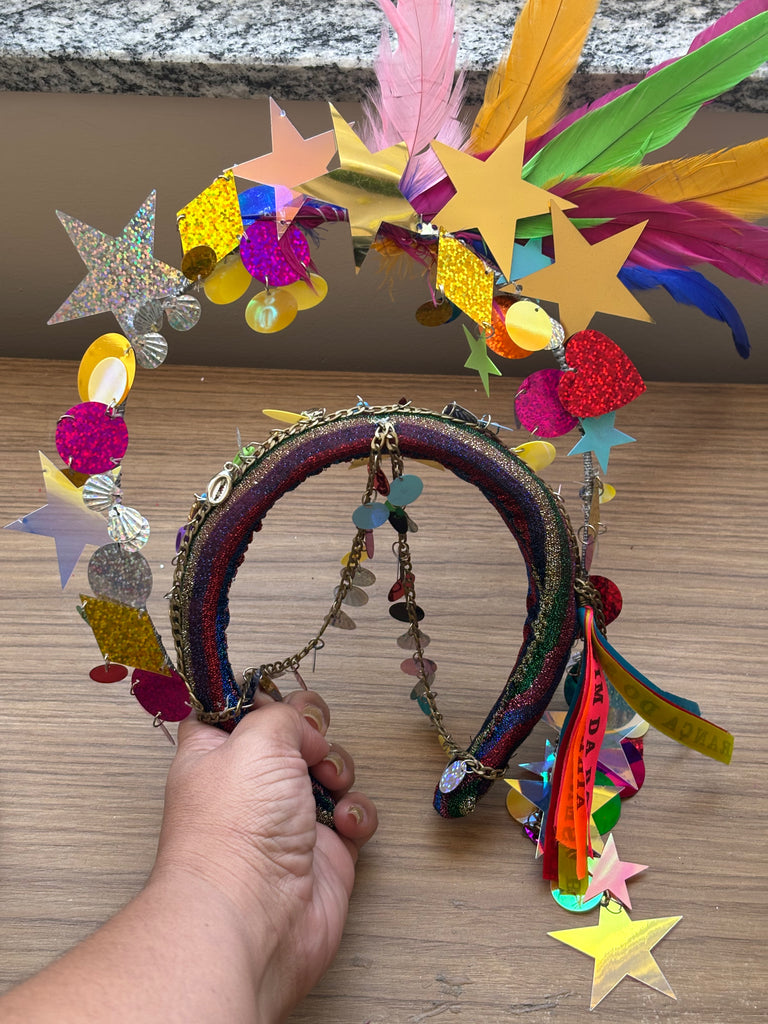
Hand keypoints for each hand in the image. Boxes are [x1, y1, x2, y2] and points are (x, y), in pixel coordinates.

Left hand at [152, 690, 377, 1021]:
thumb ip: (284, 714)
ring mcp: (286, 819)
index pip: (231, 712)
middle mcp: (249, 786)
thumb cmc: (234, 833)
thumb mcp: (256, 740)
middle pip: (291, 738)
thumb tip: (305, 726)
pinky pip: (352, 816)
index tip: (276, 699)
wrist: (256, 917)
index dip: (258, 699)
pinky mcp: (323, 852)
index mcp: (215, 754)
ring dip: (338, 769)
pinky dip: (356, 815)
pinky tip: (342, 825)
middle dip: (313, 734)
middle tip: (309, 746)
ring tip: (327, 786)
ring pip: (328, 771)